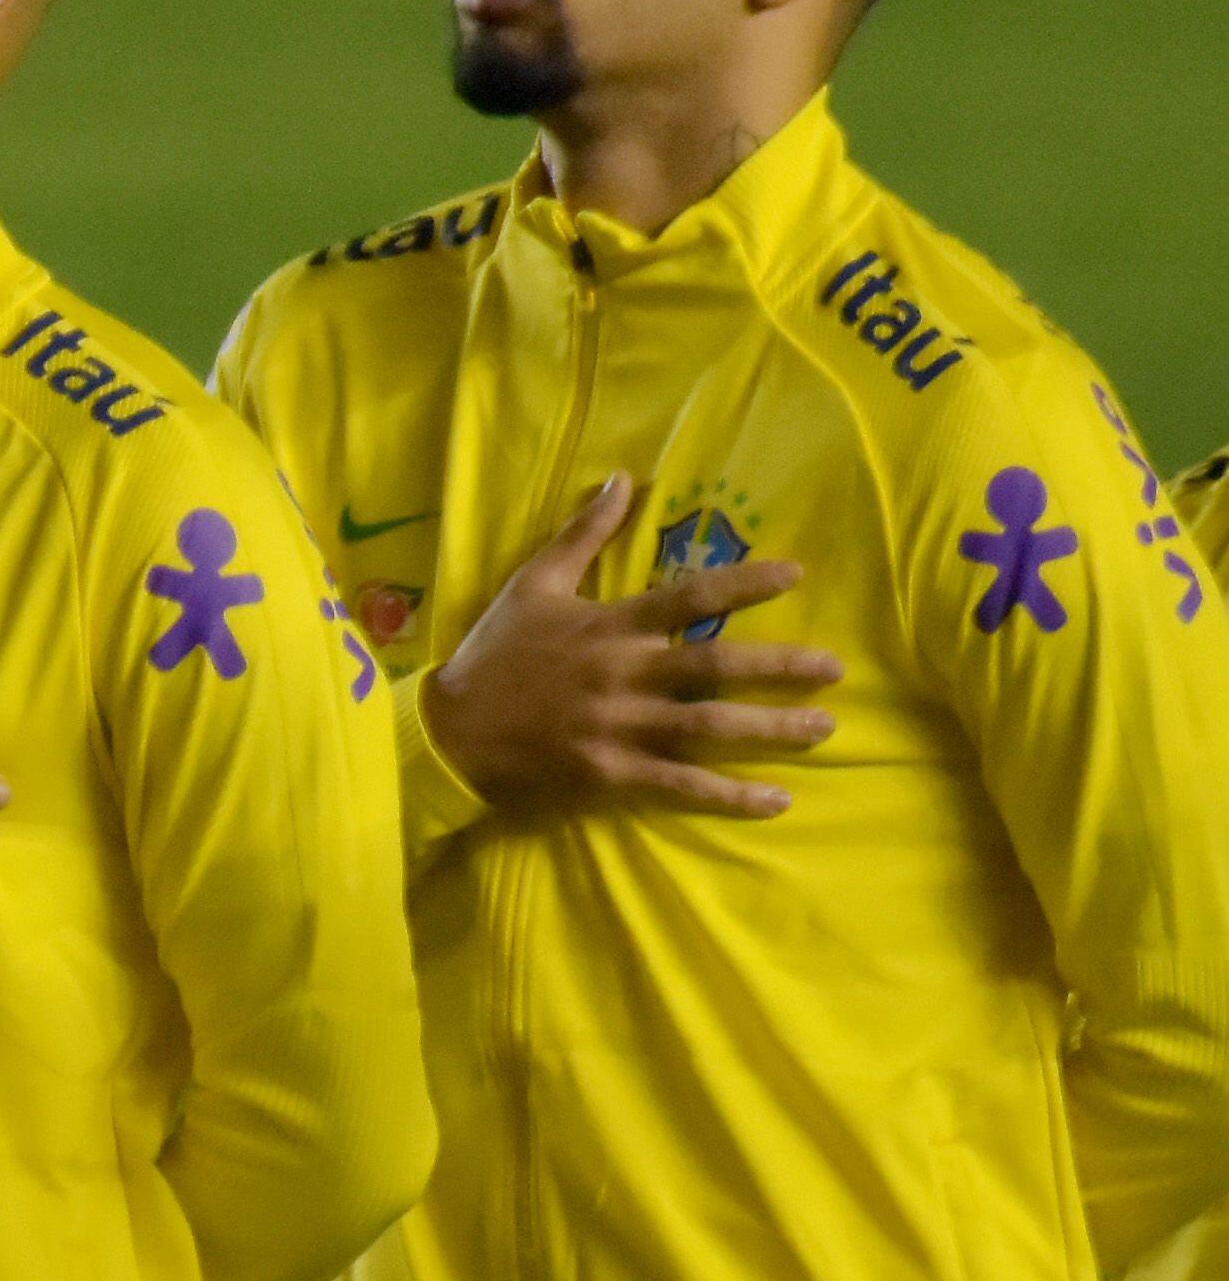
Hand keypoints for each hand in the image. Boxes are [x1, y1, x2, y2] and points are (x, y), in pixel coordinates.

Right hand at [416, 474, 832, 817]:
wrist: (447, 734)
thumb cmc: (493, 656)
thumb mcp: (531, 584)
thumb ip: (582, 535)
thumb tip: (621, 479)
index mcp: (608, 625)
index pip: (688, 597)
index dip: (743, 584)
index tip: (795, 575)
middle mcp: (622, 674)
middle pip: (715, 668)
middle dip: (779, 668)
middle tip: (834, 670)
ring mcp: (618, 728)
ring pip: (709, 727)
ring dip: (770, 729)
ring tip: (821, 728)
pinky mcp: (610, 773)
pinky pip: (680, 784)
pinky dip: (730, 795)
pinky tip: (774, 800)